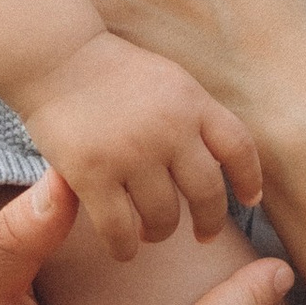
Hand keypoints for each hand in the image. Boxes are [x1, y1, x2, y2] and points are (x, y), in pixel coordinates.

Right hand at [21, 29, 265, 259]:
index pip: (239, 148)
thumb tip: (220, 160)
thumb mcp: (168, 80)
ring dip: (161, 232)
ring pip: (164, 216)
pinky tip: (123, 248)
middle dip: (209, 221)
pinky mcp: (92, 174)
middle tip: (203, 234)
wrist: (55, 56)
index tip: (250, 200)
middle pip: (207, 192)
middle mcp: (169, 129)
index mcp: (192, 102)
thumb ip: (194, 114)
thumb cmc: (111, 70)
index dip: (249, 180)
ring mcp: (131, 153)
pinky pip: (118, 227)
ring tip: (153, 233)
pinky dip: (124, 246)